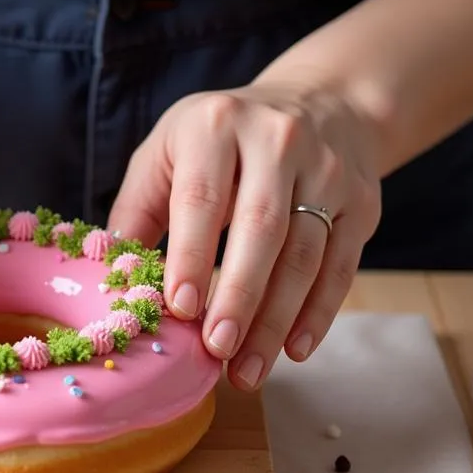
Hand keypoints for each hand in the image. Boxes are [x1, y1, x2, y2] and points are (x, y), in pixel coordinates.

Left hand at [108, 83, 381, 388]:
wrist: (319, 101)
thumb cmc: (220, 140)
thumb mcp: (167, 152)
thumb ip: (137, 212)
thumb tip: (109, 282)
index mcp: (216, 126)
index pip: (203, 197)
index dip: (192, 255)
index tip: (180, 309)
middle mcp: (277, 141)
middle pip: (262, 229)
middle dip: (239, 297)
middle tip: (216, 350)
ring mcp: (327, 170)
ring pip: (305, 255)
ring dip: (276, 320)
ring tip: (248, 371)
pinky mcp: (362, 202)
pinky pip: (341, 266)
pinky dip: (319, 313)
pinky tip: (295, 350)